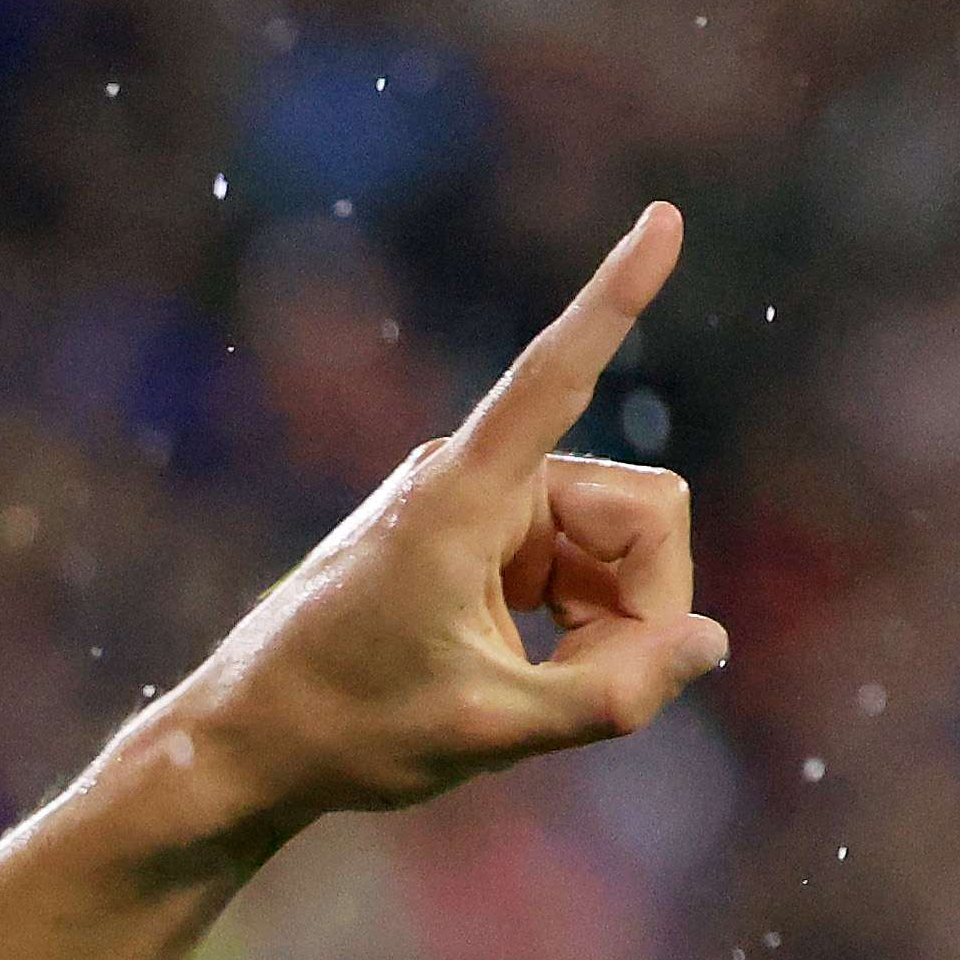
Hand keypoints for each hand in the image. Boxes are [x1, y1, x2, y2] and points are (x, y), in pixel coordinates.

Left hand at [152, 205, 726, 839]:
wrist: (248, 743)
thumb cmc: (347, 732)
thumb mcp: (486, 731)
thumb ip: (610, 695)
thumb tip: (711, 642)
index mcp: (460, 497)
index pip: (555, 375)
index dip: (615, 299)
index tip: (663, 216)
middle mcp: (475, 475)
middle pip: (646, 511)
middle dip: (643, 601)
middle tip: (587, 688)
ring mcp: (483, 501)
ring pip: (623, 542)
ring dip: (612, 621)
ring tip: (535, 688)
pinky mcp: (486, 533)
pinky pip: (586, 561)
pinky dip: (585, 621)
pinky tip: (527, 668)